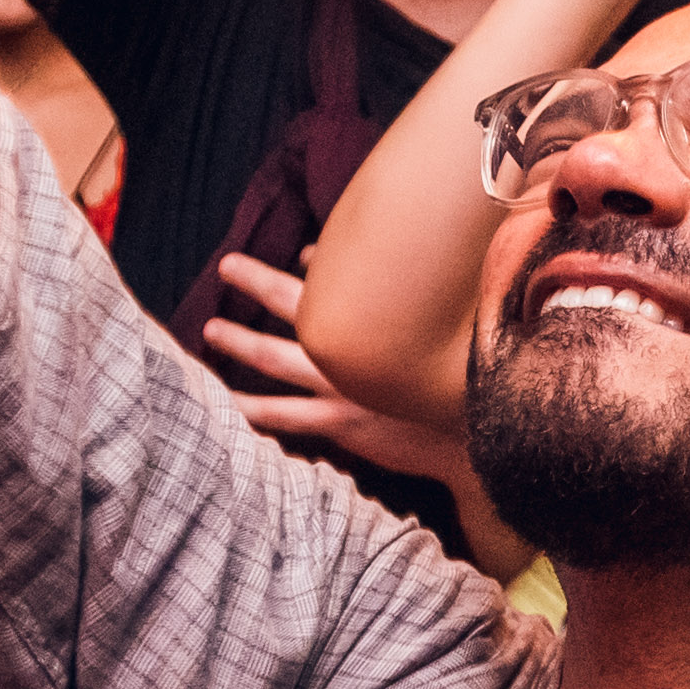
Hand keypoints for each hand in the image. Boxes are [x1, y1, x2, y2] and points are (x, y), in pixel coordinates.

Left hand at [203, 254, 479, 493]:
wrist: (477, 435)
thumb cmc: (461, 376)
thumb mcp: (435, 329)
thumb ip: (390, 292)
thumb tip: (337, 263)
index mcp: (380, 320)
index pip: (332, 277)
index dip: (308, 261)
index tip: (295, 252)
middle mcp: (356, 347)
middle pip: (293, 305)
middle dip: (256, 282)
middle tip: (227, 265)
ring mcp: (345, 385)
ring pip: (276, 358)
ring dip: (240, 341)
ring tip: (211, 329)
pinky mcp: (341, 421)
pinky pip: (285, 415)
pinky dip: (252, 410)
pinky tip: (225, 404)